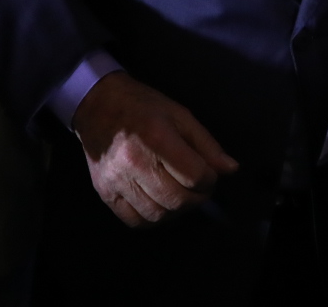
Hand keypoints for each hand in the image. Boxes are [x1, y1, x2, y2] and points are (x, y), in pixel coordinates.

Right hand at [71, 71, 237, 226]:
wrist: (97, 105)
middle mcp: (134, 163)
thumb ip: (206, 145)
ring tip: (179, 194)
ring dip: (177, 210)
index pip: (195, 176)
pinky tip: (158, 202)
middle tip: (198, 188)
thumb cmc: (143, 107)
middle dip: (197, 198)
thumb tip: (231, 170)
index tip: (209, 174)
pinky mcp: (105, 193)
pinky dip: (153, 218)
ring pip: (158, 215)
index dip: (210, 180)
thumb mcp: (180, 115)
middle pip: (178, 200)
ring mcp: (117, 181)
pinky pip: (135, 221)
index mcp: (157, 138)